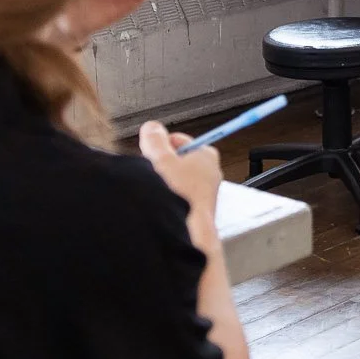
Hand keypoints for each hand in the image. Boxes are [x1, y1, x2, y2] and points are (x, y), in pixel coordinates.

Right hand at [138, 121, 222, 239]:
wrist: (189, 231)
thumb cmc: (181, 195)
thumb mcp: (161, 158)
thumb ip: (155, 139)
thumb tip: (151, 127)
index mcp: (206, 154)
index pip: (180, 140)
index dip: (161, 145)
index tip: (150, 151)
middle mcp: (210, 172)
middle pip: (178, 160)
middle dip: (162, 165)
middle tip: (151, 171)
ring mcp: (205, 192)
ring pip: (178, 180)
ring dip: (164, 183)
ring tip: (156, 191)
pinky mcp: (198, 209)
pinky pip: (179, 197)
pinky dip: (169, 199)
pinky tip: (161, 205)